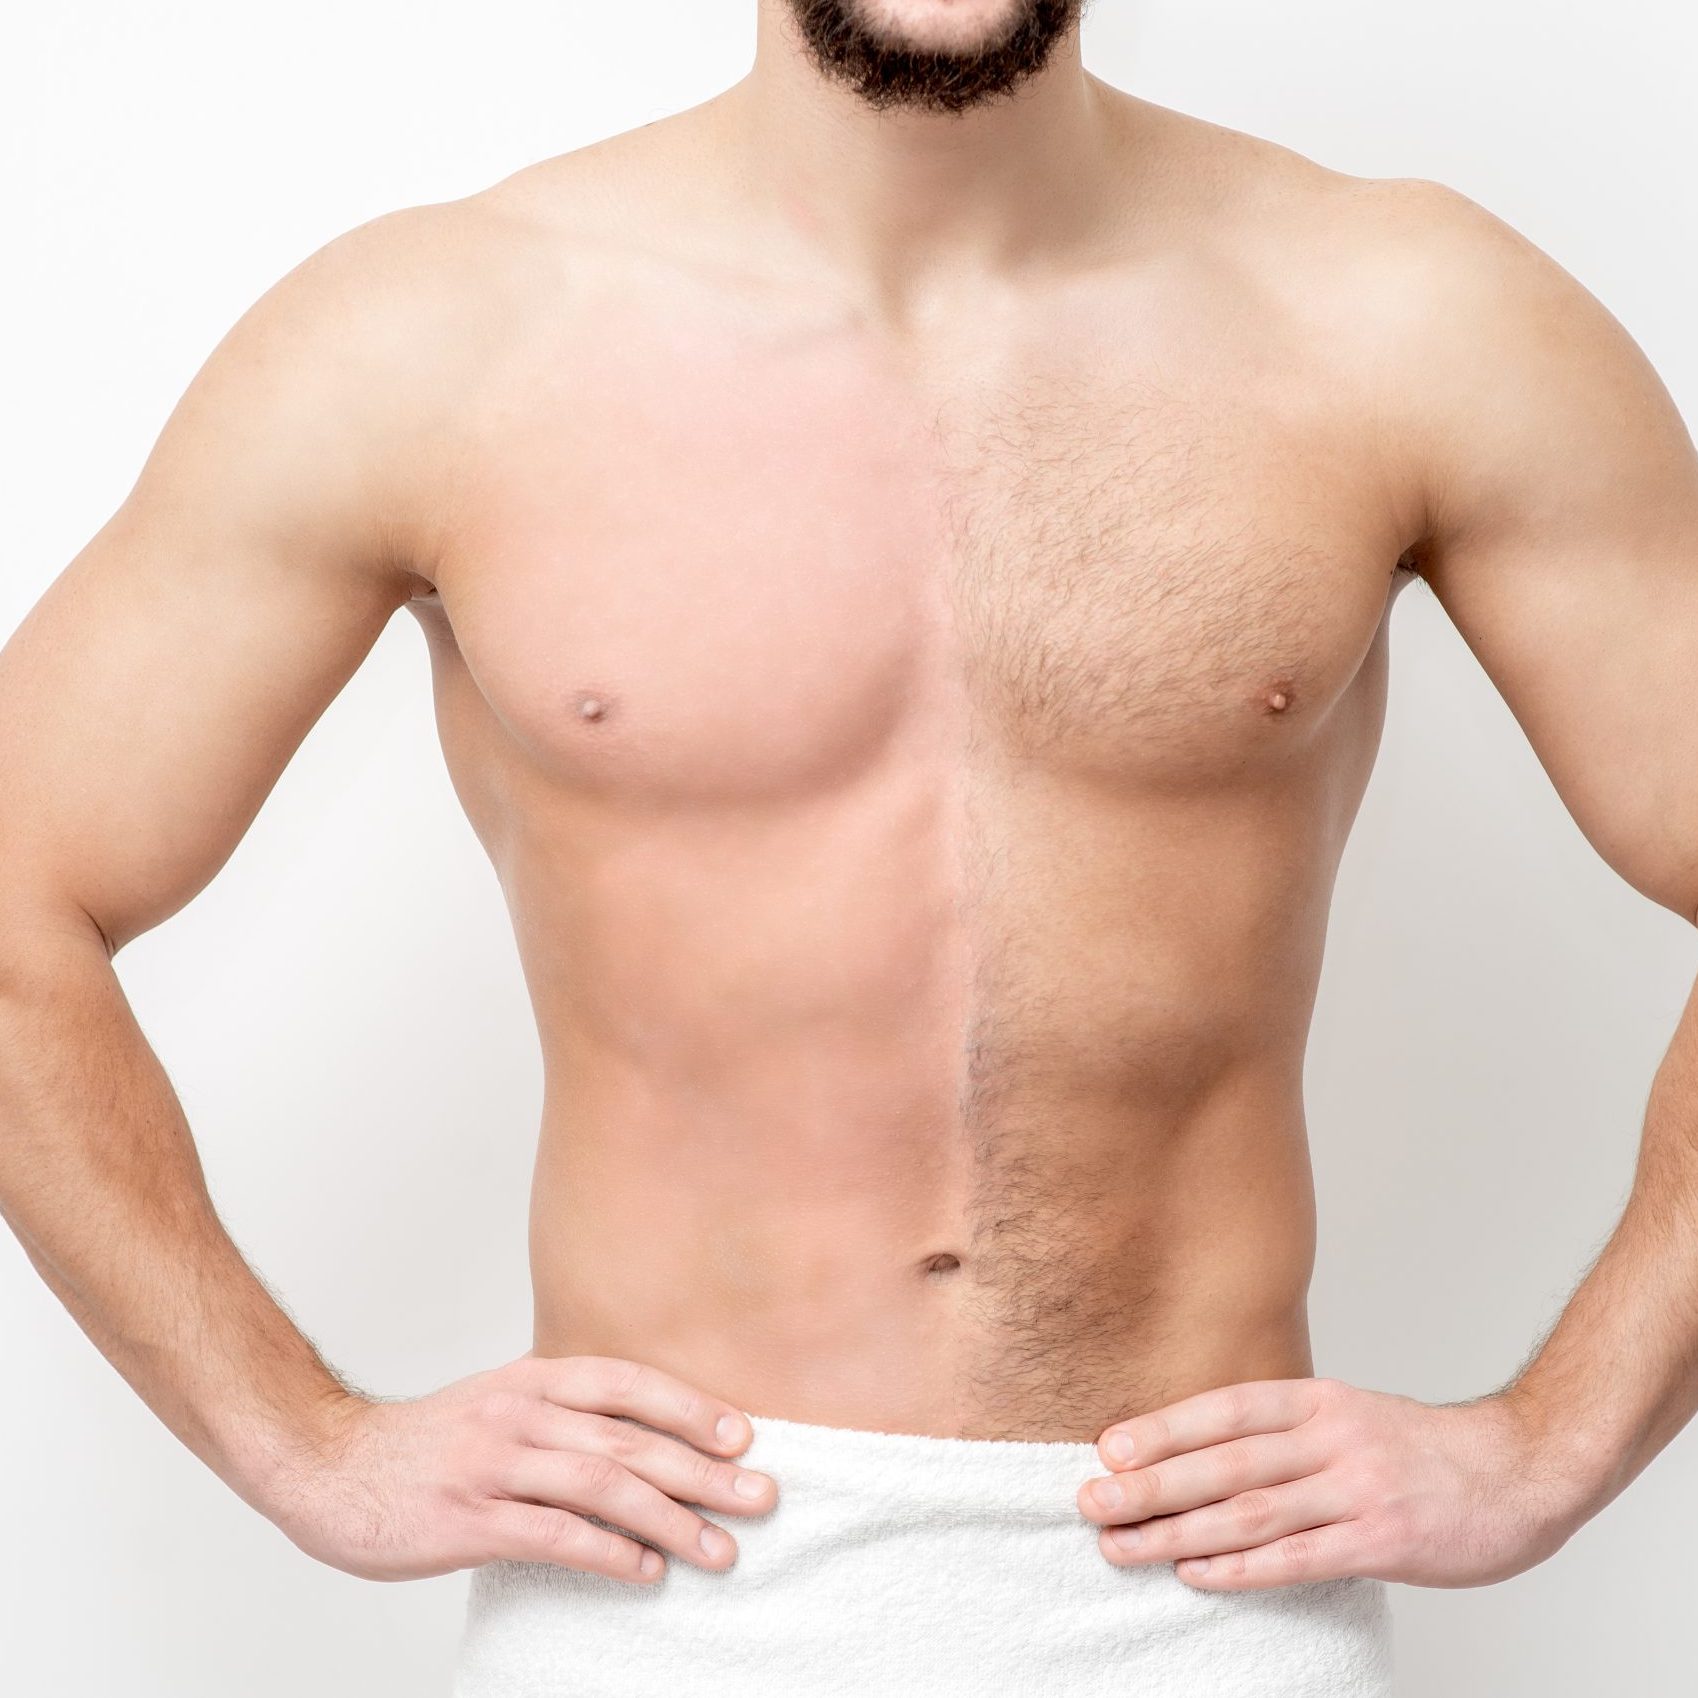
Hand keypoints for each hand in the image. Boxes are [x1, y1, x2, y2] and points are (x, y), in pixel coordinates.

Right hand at [261, 1353, 777, 1584]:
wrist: (326, 1463)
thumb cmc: (424, 1443)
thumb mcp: (498, 1401)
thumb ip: (561, 1409)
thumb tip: (639, 1431)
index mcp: (532, 1380)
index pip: (628, 1383)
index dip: (690, 1406)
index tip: (744, 1433)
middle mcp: (521, 1415)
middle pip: (630, 1438)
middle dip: (704, 1469)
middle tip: (760, 1496)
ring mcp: (494, 1465)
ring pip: (602, 1486)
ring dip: (670, 1519)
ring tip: (719, 1549)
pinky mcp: (469, 1519)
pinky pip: (553, 1535)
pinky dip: (607, 1552)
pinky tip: (645, 1570)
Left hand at [1078, 1377, 1585, 1590]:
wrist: (1523, 1468)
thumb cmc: (1425, 1449)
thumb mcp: (1349, 1415)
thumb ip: (1287, 1430)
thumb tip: (1204, 1450)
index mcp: (1317, 1401)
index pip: (1223, 1410)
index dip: (1161, 1428)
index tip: (1106, 1447)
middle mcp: (1329, 1438)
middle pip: (1222, 1463)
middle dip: (1149, 1484)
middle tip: (1092, 1501)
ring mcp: (1355, 1490)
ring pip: (1247, 1513)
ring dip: (1177, 1532)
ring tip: (1123, 1545)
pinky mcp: (1381, 1540)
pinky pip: (1296, 1558)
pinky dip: (1239, 1569)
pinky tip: (1196, 1575)